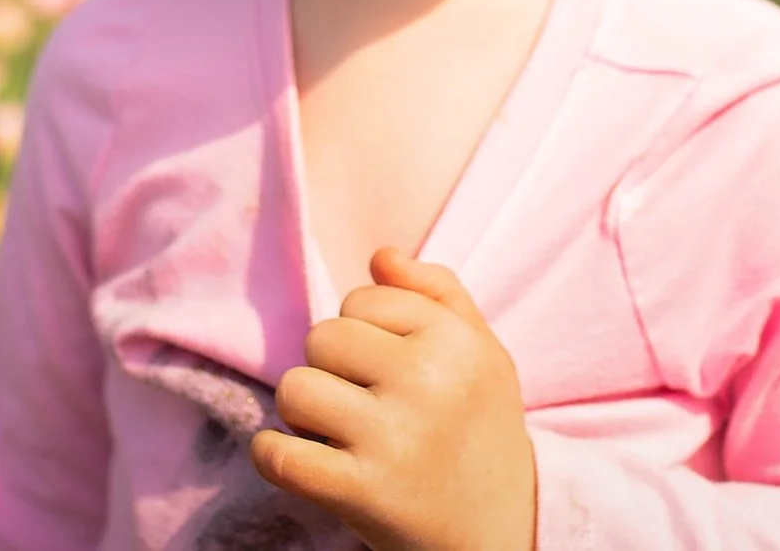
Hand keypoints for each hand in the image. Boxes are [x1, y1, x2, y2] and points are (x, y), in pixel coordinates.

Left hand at [251, 246, 536, 550]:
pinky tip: (297, 460)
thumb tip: (380, 256)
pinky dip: (272, 455)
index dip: (363, 332)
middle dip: (331, 369)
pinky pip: (278, 456)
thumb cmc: (483, 431)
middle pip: (322, 337)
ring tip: (336, 432)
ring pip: (294, 388)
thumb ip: (438, 292)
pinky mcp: (362, 492)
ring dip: (303, 413)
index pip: (361, 299)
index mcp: (455, 340)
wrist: (507, 532)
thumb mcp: (483, 353)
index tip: (386, 369)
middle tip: (362, 404)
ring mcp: (392, 438)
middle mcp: (426, 382)